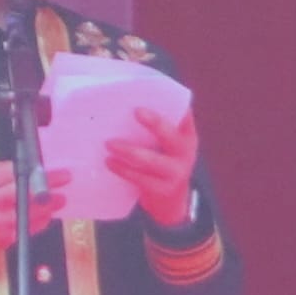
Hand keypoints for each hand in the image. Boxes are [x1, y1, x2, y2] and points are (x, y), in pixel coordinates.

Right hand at [0, 160, 68, 265]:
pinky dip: (41, 220)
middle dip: (50, 185)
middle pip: (28, 192)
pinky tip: (46, 214)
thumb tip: (30, 169)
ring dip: (50, 205)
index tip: (51, 168)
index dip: (38, 170)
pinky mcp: (5, 239)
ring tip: (60, 199)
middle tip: (65, 179)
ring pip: (33, 212)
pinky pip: (30, 228)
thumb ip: (1, 172)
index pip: (16, 172)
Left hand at [105, 107, 196, 226]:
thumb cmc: (162, 162)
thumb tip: (124, 105)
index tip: (156, 92)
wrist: (171, 203)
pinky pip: (140, 178)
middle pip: (170, 136)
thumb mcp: (167, 146)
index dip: (173, 104)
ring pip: (151, 160)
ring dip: (129, 151)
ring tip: (109, 143)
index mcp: (186, 136)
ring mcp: (175, 173)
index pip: (183, 115)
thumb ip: (155, 129)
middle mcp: (185, 153)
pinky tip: (109, 162)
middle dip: (155, 123)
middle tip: (136, 111)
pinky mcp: (162, 190)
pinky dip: (123, 169)